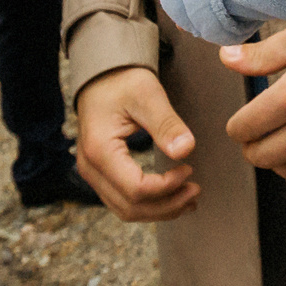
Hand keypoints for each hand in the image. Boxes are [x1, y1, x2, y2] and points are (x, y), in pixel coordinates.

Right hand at [75, 67, 199, 220]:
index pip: (136, 188)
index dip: (167, 186)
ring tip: (189, 199)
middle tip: (196, 191)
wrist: (102, 75)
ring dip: (159, 210)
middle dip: (167, 206)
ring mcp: (92, 174)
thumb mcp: (148, 95)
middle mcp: (90, 168)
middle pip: (130, 207)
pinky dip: (148, 205)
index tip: (189, 169)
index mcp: (99, 149)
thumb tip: (186, 150)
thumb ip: (166, 123)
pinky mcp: (100, 174)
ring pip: (126, 210)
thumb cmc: (123, 81)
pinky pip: (123, 201)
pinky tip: (171, 197)